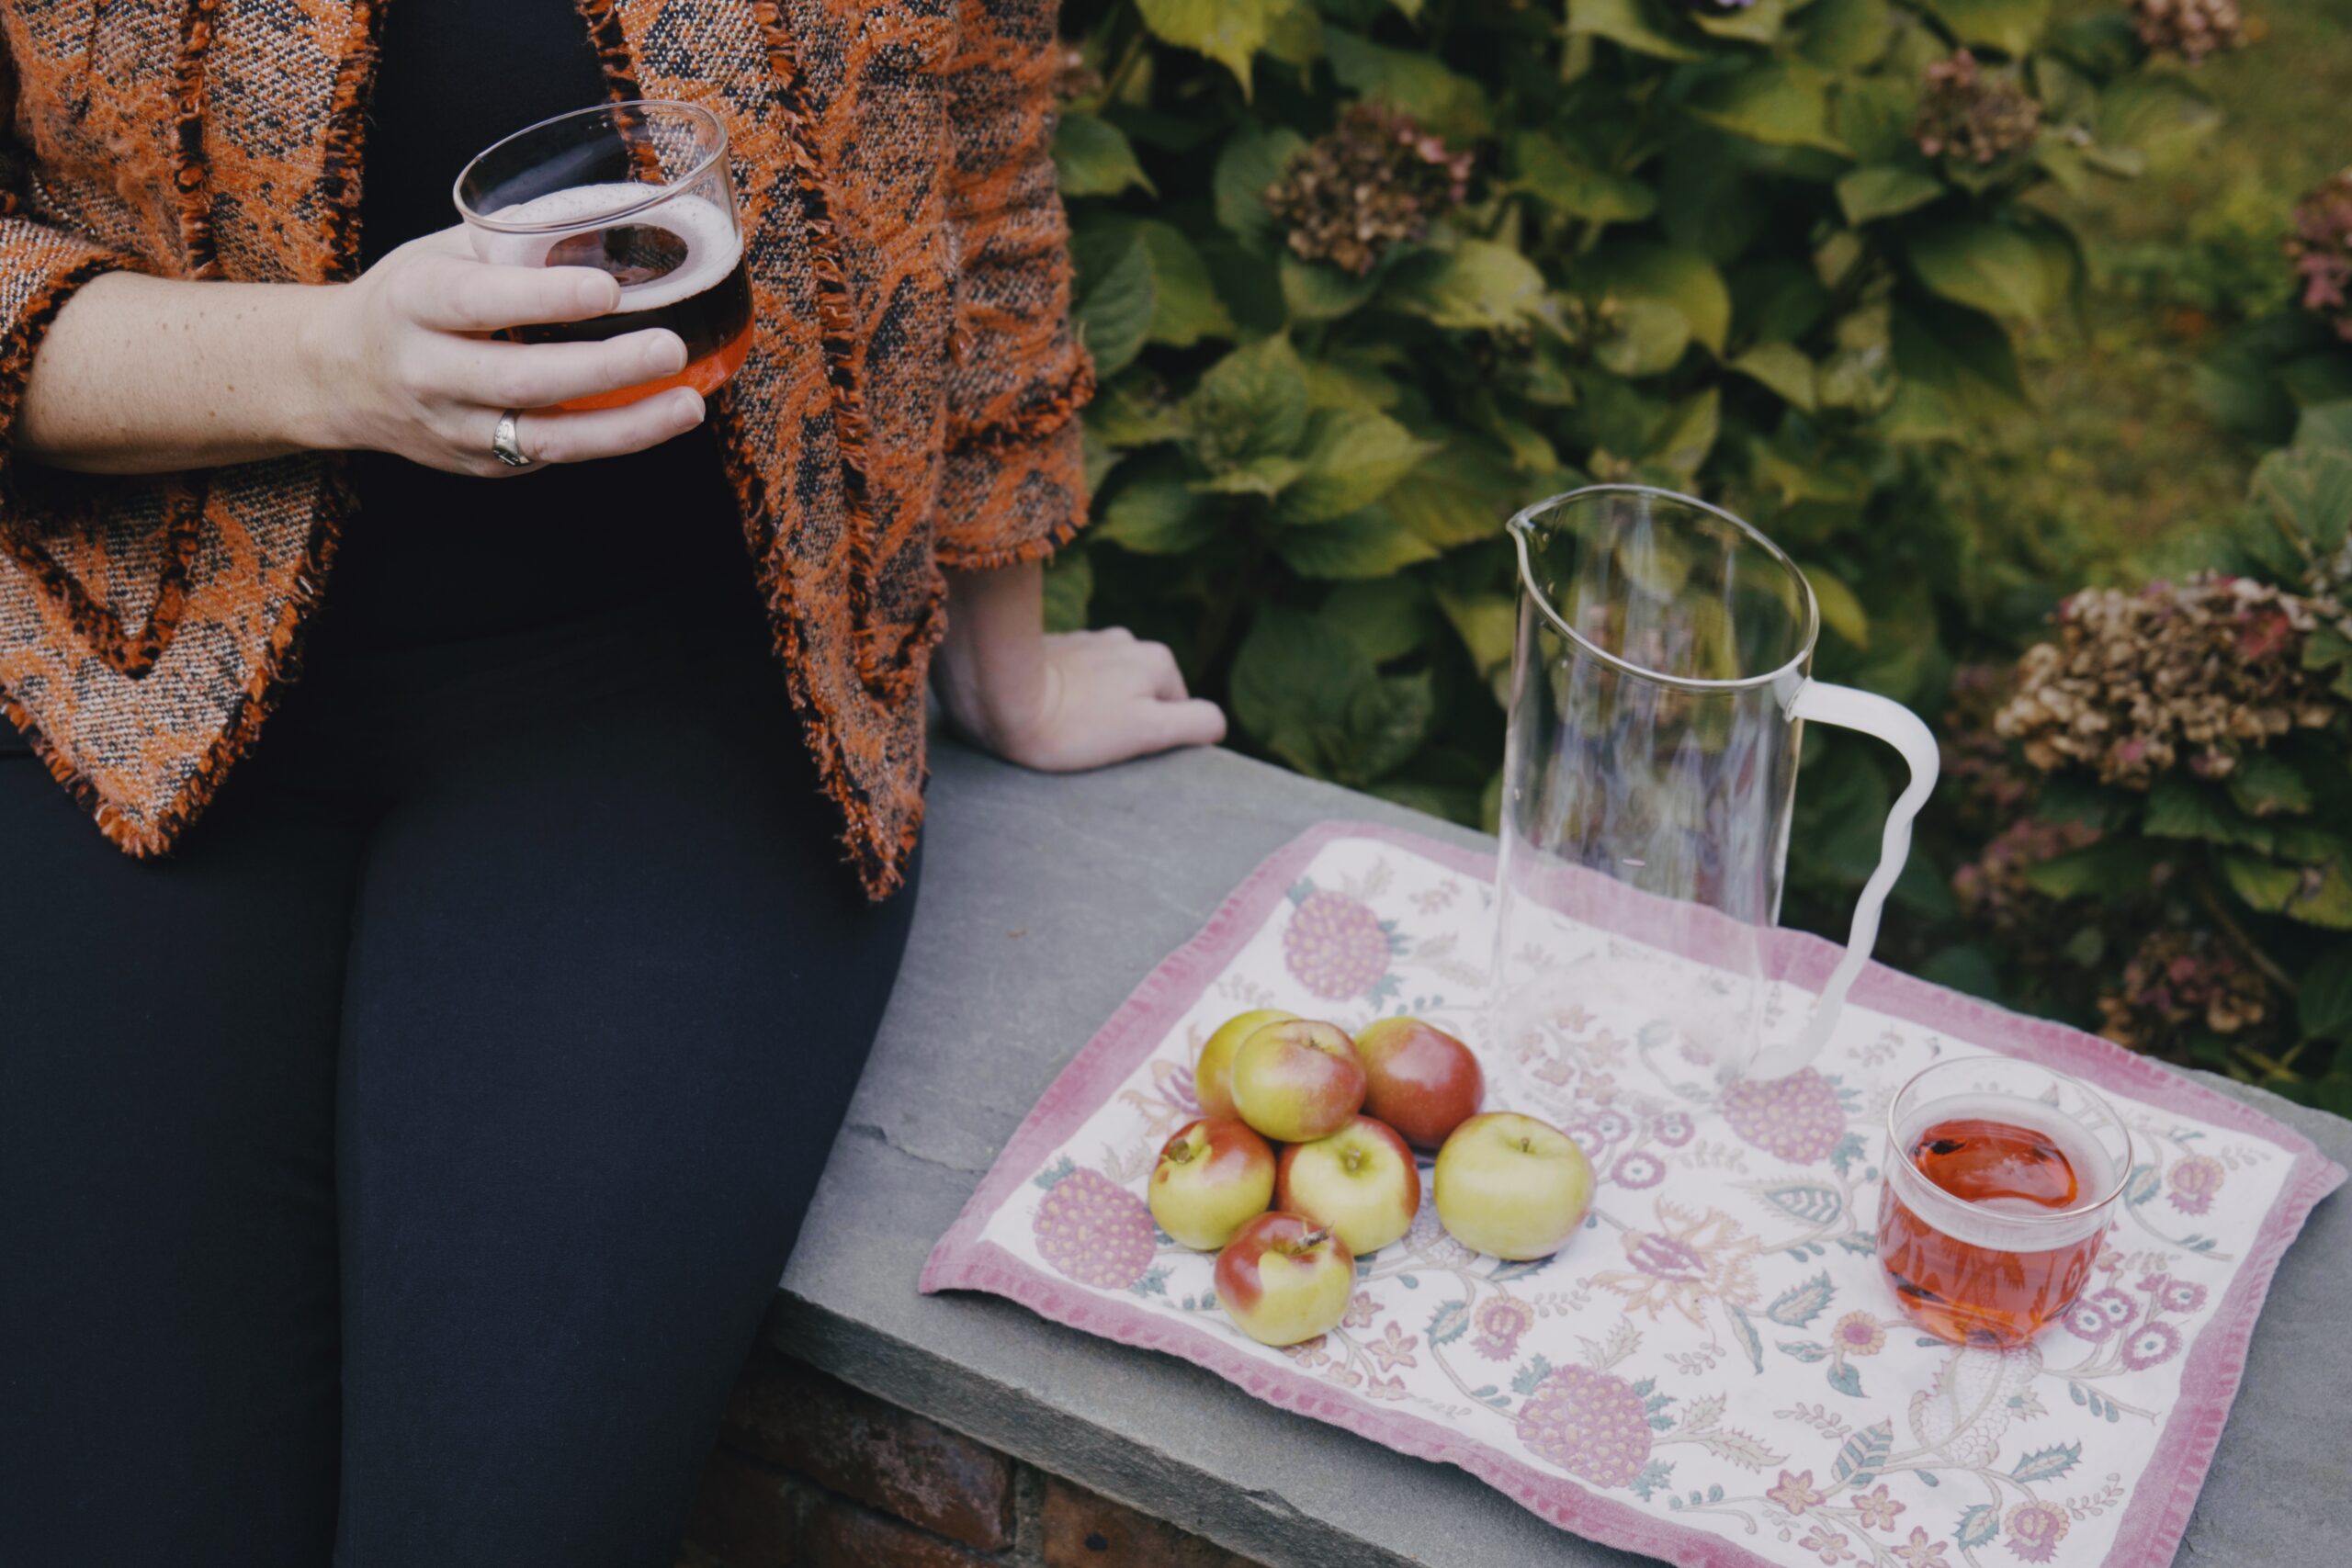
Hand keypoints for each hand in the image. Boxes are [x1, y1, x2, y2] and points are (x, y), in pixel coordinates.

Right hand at [298, 226, 704, 475]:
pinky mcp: (481, 463)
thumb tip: (613, 216)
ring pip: (544, 438)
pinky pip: (552, 455)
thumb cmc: (410, 298)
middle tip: (671, 349)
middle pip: (521, 380)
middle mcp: (428, 372)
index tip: (606, 289)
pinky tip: (659, 418)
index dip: (543, 298)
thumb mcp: (442, 252)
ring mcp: (454, 427)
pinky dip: (611, 438)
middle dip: (603, 369)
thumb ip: (515, 240)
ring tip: (687, 406)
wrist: (338, 375)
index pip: (479, 301)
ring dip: (625, 427)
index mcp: (415, 301)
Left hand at [933, 564, 1225, 770]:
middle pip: (1143, 696)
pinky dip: (1068, 696)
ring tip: (1066, 730)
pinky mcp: (1053, 647)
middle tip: (1092, 742)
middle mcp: (1127, 641)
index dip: (1156, 738)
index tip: (1121, 748)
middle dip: (1125, 719)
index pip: (1180, 711)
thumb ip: (1194, 724)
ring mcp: (1088, 641)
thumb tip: (1215, 725)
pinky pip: (1075, 679)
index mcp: (1158, 659)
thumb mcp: (1146, 732)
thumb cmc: (1073, 724)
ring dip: (1095, 707)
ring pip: (1109, 687)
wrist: (997, 696)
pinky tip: (1047, 712)